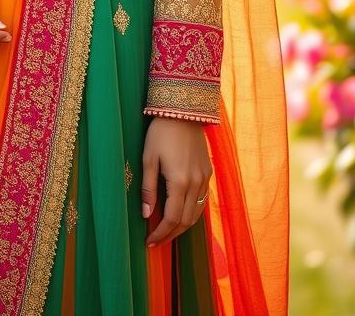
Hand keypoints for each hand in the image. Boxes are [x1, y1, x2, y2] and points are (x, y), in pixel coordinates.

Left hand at [141, 116, 213, 246]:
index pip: (171, 219)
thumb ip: (148, 188)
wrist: (183, 111)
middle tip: (156, 241)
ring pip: (196, 213)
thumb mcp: (148, 158)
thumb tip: (146, 215)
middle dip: (170, 234)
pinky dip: (192, 212)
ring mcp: (205, 178)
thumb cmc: (160, 132)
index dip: (160, 234)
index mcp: (179, 181)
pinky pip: (202, 200)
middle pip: (185, 221)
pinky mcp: (208, 172)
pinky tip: (181, 213)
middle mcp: (195, 183)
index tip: (149, 242)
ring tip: (167, 232)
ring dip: (182, 226)